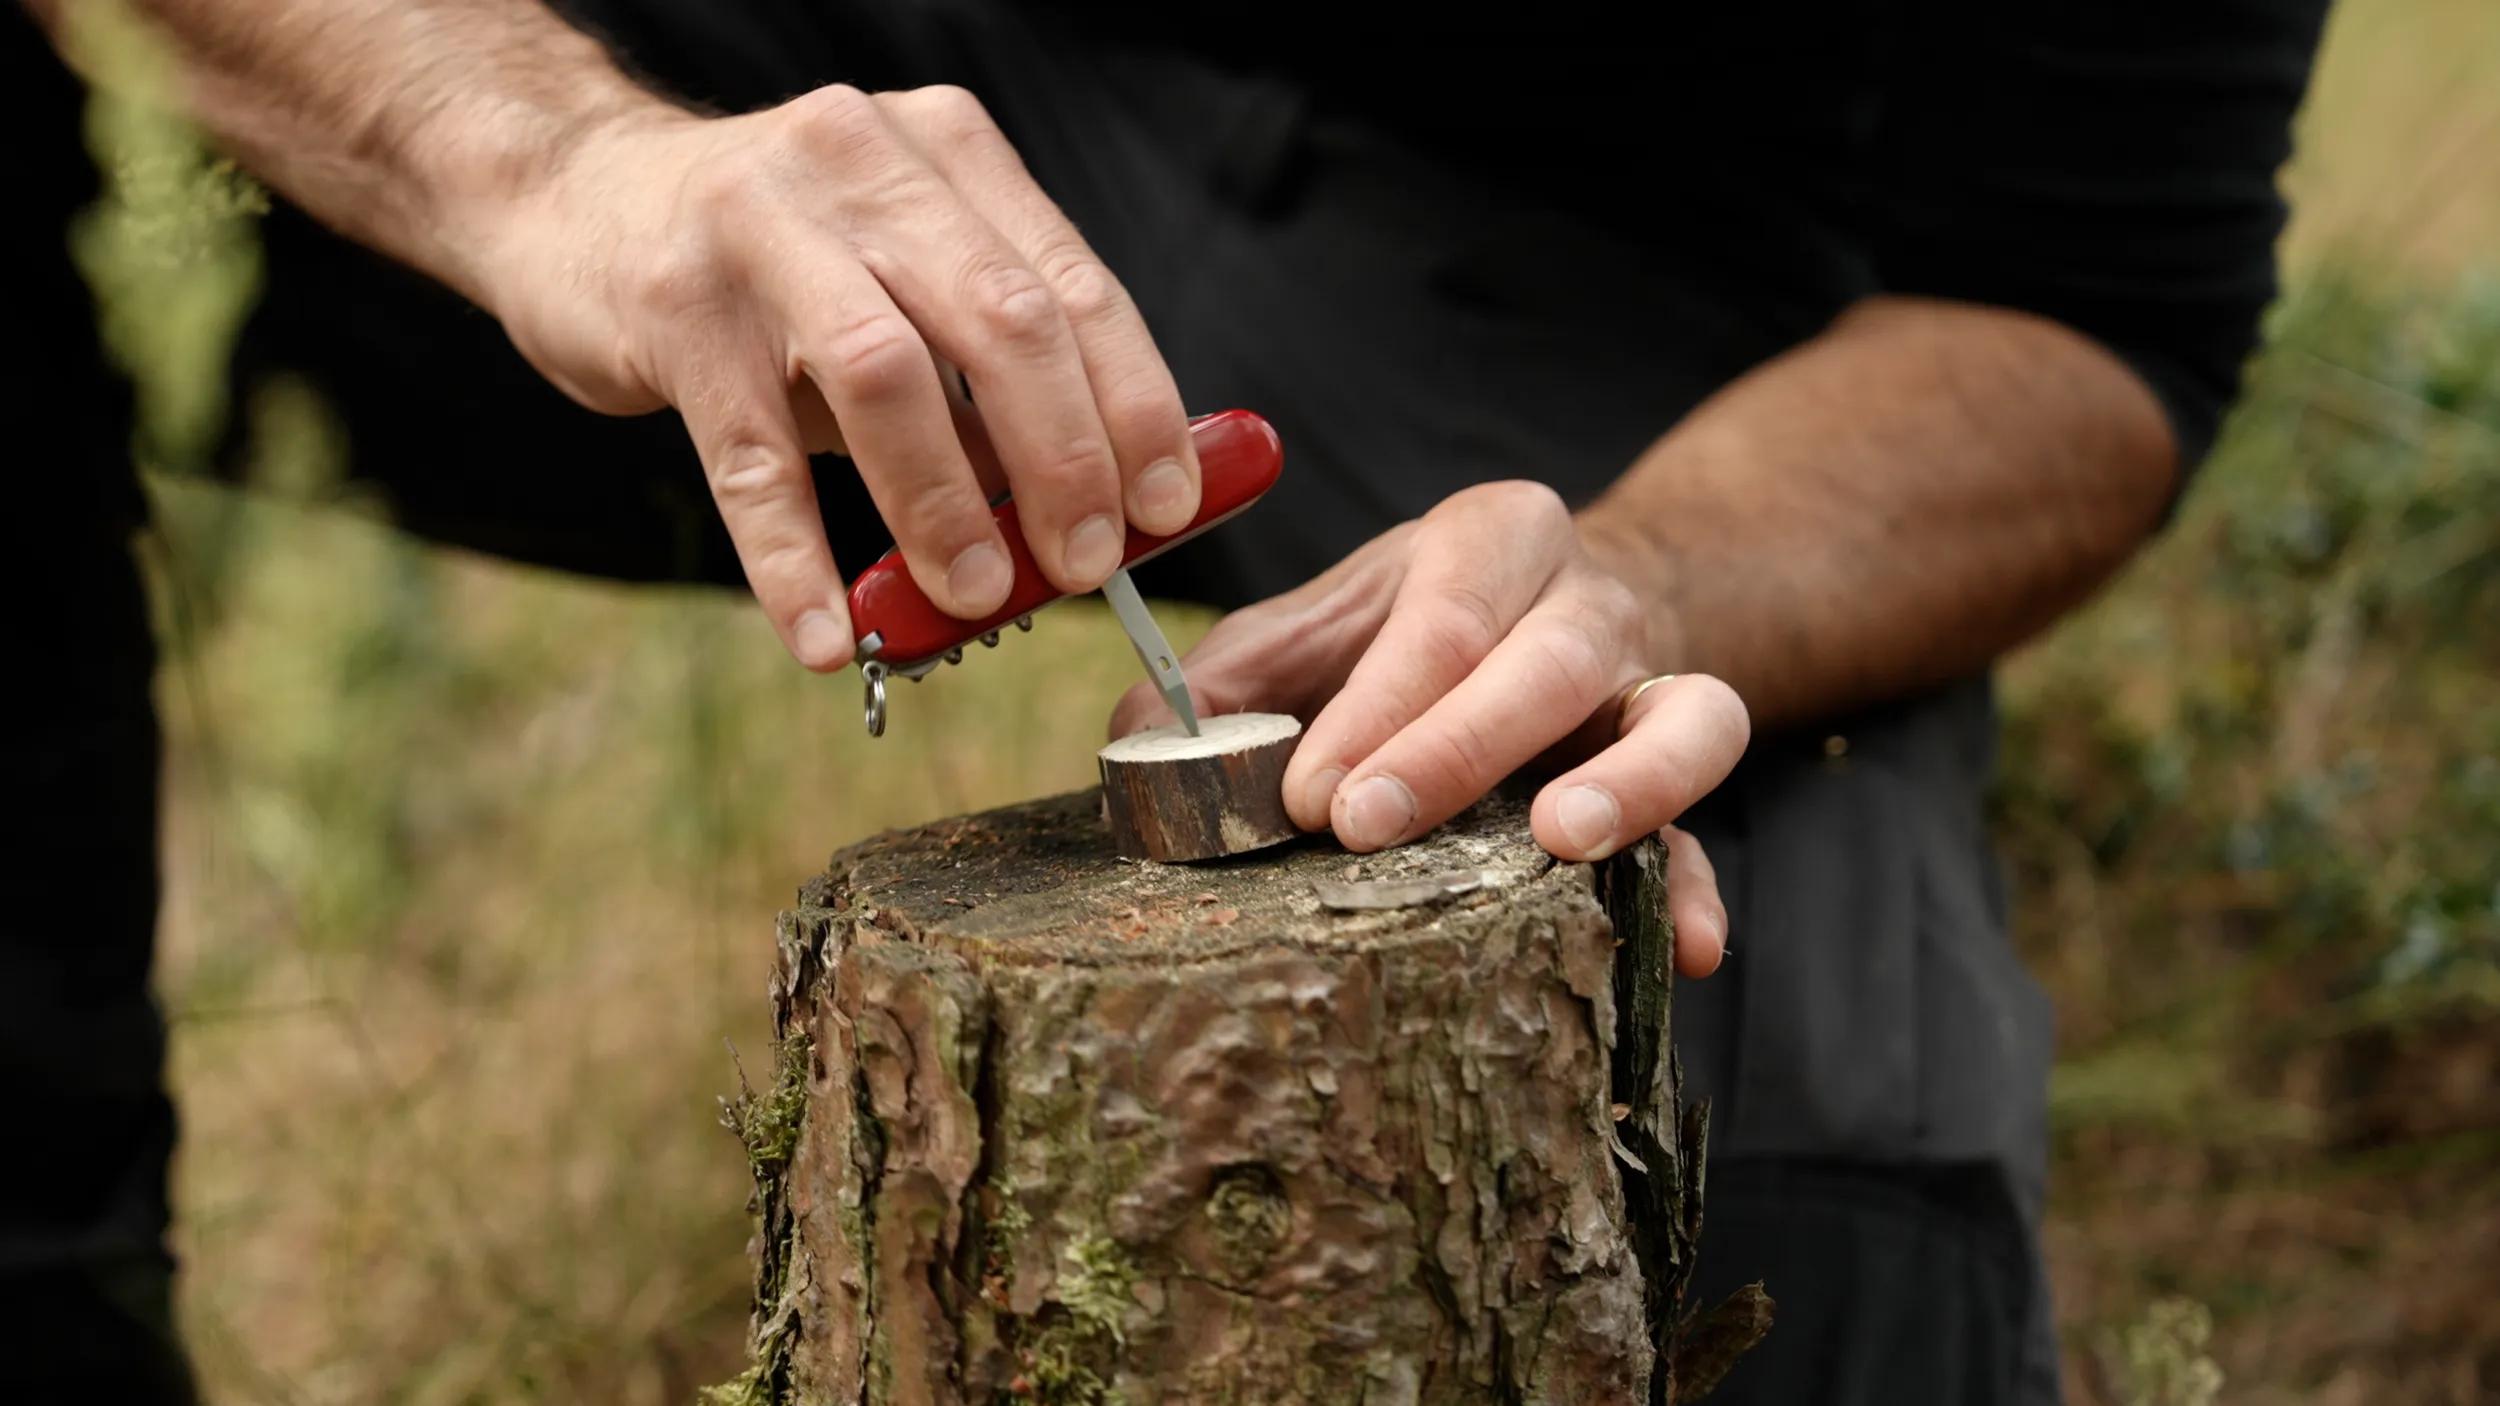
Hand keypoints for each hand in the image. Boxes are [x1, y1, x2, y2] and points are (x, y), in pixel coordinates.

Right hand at [458, 85, 1201, 669]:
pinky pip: (749, 454)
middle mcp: (863, 166)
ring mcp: (758, 224)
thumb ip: (992, 386)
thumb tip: (1101, 516)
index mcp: (949, 155)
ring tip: (975, 597)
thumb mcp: (902, 286)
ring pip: (884, 374)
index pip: (1073, 287)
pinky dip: (793, 560)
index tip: (1170, 506)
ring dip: (943, 504)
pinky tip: (823, 637)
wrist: (575, 197)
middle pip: (1001, 320)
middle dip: (1063, 459)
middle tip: (1087, 565)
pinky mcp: (671, 304)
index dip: (1135, 404)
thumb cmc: (778, 270)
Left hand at [1110, 482, 1748, 976]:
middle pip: (1546, 664)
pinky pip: (1708, 825)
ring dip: (1629, 785)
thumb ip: (1232, 675)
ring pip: (1683, 719)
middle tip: (1364, 827)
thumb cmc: (1414, 626)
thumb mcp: (1320, 619)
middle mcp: (1587, 601)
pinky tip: (1683, 950)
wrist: (1561, 601)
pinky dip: (1694, 885)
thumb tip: (1138, 745)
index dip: (1372, 707)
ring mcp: (1652, 686)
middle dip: (1455, 748)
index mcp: (1493, 539)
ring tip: (1563, 844)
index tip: (1304, 793)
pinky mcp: (1684, 769)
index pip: (1440, 616)